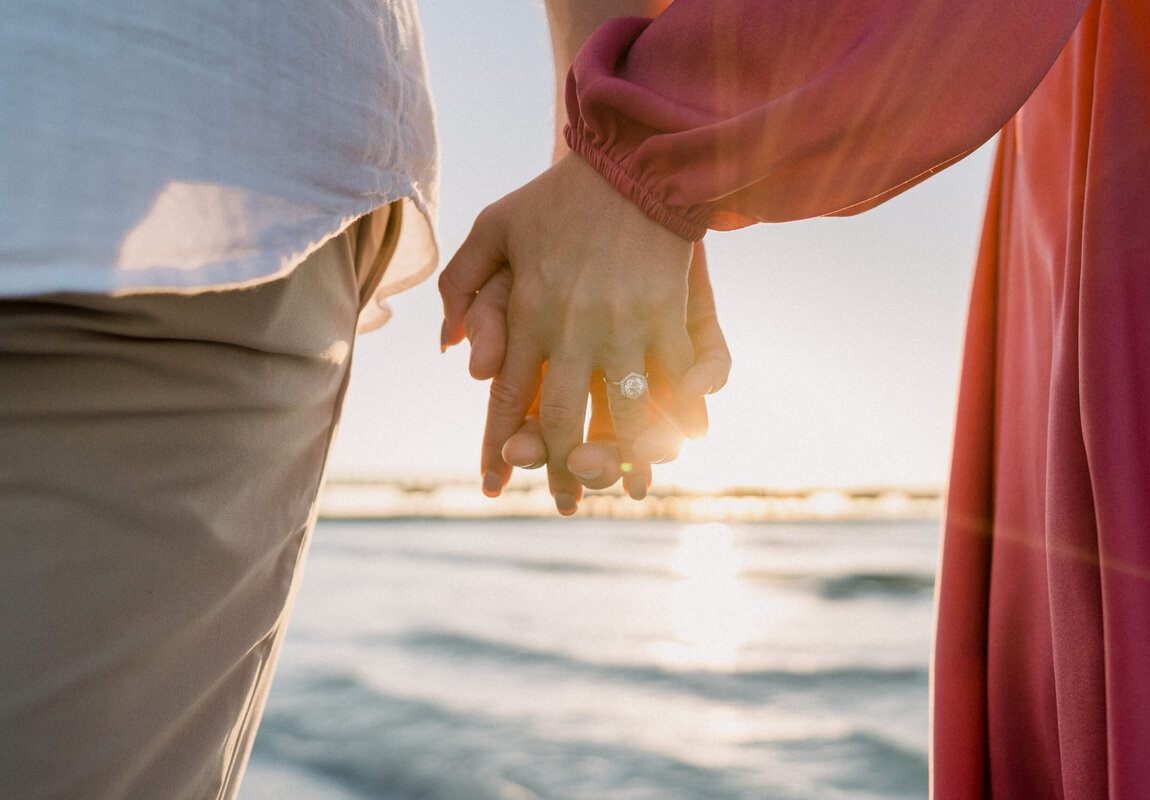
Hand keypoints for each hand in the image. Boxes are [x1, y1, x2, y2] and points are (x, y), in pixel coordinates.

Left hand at [440, 152, 724, 512]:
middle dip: (560, 467)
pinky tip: (687, 442)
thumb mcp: (494, 227)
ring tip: (629, 488)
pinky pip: (674, 381)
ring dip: (624, 456)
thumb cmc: (557, 196)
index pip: (507, 396)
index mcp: (528, 315)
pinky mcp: (664, 318)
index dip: (499, 445)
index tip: (494, 485)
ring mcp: (621, 328)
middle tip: (565, 504)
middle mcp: (571, 332)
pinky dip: (683, 414)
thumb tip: (451, 351)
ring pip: (621, 412)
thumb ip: (463, 285)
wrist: (628, 162)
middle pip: (559, 419)